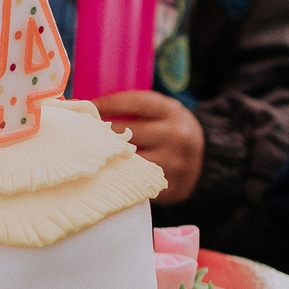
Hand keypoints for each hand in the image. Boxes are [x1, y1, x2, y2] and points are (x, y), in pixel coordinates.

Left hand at [94, 89, 204, 205]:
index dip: (108, 103)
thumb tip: (90, 105)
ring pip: (131, 160)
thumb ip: (137, 109)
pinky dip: (120, 176)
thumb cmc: (171, 131)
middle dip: (103, 131)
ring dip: (109, 156)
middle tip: (81, 131)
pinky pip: (138, 181)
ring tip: (89, 153)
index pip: (135, 102)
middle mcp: (176, 136)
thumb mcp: (164, 112)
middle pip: (129, 132)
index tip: (88, 104)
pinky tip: (104, 172)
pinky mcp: (170, 186)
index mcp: (172, 111)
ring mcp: (174, 163)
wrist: (207, 159)